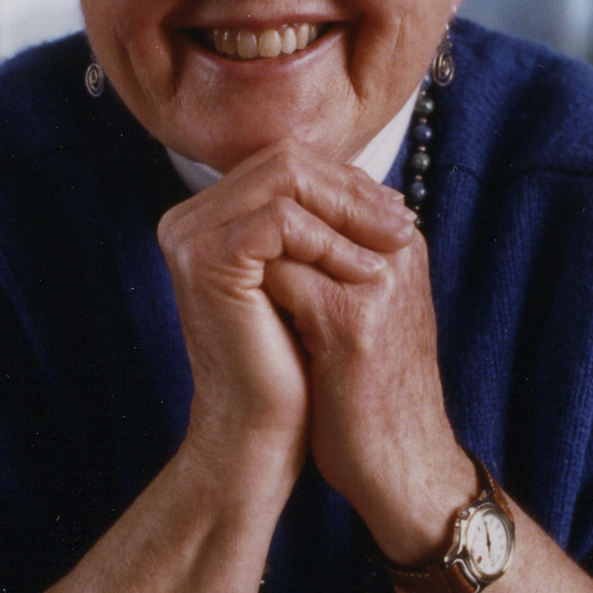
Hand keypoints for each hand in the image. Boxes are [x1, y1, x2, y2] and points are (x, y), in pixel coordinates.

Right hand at [156, 140, 416, 472]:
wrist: (258, 431)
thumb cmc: (289, 361)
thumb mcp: (309, 280)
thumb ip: (321, 226)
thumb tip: (376, 183)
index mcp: (208, 218)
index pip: (285, 166)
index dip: (346, 182)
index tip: (399, 212)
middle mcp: (188, 220)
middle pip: (284, 161)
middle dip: (352, 189)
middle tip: (404, 221)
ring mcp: (190, 236)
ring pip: (284, 179)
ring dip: (349, 209)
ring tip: (395, 242)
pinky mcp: (205, 259)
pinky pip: (279, 220)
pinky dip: (329, 239)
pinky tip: (364, 270)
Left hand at [254, 158, 473, 565]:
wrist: (402, 465)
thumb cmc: (372, 392)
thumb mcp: (360, 313)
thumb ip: (330, 265)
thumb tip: (271, 231)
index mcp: (401, 244)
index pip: (328, 183)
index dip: (273, 197)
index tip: (235, 219)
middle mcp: (397, 250)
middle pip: (308, 190)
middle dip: (257, 211)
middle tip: (222, 238)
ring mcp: (378, 281)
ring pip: (291, 224)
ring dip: (253, 243)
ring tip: (229, 270)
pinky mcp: (352, 320)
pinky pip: (284, 273)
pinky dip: (254, 283)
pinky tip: (238, 304)